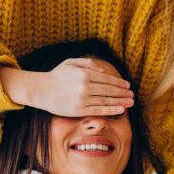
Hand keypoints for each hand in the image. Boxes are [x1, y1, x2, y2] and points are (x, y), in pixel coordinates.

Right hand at [1, 59, 133, 116]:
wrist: (41, 90)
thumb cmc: (57, 76)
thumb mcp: (71, 63)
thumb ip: (89, 64)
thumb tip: (104, 70)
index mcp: (84, 74)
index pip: (107, 79)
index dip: (119, 83)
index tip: (127, 86)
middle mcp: (84, 86)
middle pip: (109, 90)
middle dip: (123, 93)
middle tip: (132, 95)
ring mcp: (82, 99)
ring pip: (106, 101)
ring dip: (121, 101)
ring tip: (130, 102)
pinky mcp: (78, 110)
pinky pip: (98, 110)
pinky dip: (111, 110)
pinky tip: (121, 109)